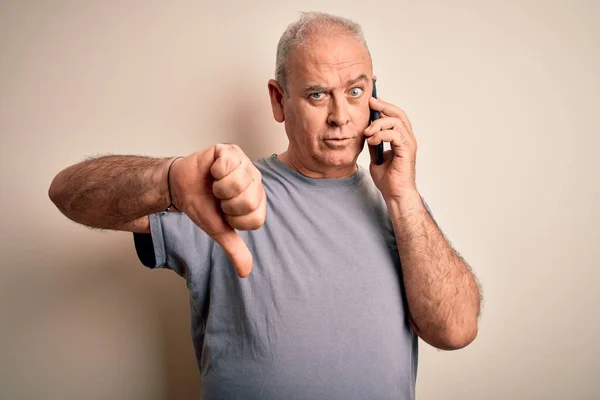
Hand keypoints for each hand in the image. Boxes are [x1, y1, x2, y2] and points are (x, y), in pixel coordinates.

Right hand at [169, 144, 266, 277]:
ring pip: (238, 183)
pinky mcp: (230, 150)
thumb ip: (235, 250)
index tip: (224, 213)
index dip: (234, 219)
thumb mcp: (219, 231)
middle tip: (218, 198)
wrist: (179, 188)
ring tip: (215, 185)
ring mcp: (244, 163)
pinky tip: (212, 170)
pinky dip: (214, 171)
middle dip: (225, 204)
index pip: (255, 218)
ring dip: (219, 188)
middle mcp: (255, 180)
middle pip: (248, 201)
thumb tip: (245, 273)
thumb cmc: (202, 205)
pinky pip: (227, 165)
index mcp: (257, 199)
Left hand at [364, 97, 417, 199]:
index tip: (371, 101)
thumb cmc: (388, 180)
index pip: (395, 116)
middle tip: (370, 103)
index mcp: (402, 139)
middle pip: (398, 114)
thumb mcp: (376, 158)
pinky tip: (372, 140)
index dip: (384, 106)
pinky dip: (381, 135)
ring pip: (395, 122)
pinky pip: (394, 135)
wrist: (394, 194)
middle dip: (383, 106)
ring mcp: (408, 144)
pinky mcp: (406, 151)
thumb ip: (374, 144)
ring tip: (367, 133)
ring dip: (378, 124)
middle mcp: (408, 139)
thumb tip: (366, 133)